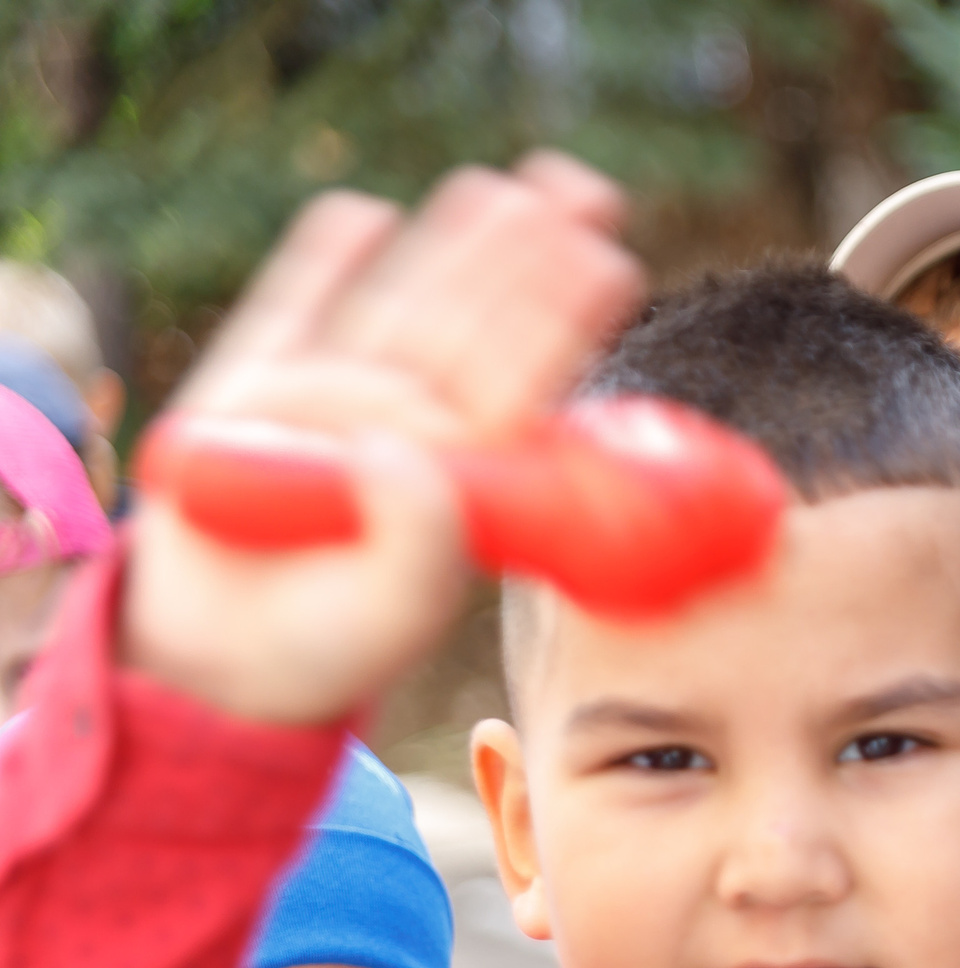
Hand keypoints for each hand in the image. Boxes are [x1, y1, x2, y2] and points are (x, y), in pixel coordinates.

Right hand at [123, 152, 643, 726]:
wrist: (221, 658)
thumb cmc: (331, 642)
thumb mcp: (390, 608)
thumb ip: (416, 544)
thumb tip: (404, 451)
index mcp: (463, 472)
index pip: (524, 383)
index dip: (565, 322)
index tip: (610, 262)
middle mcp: (408, 424)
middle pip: (476, 326)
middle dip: (526, 261)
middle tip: (583, 190)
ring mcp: (332, 398)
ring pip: (401, 304)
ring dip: (449, 248)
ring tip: (499, 189)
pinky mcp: (250, 388)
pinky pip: (290, 313)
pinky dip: (320, 264)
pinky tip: (359, 213)